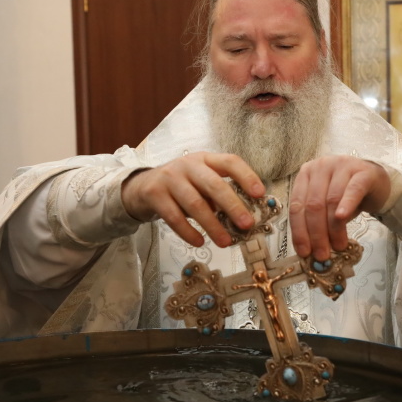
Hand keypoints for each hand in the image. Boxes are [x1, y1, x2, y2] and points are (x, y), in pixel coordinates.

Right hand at [121, 152, 263, 247]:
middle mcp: (188, 165)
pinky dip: (188, 232)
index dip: (247, 176)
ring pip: (195, 203)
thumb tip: (244, 217)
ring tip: (225, 242)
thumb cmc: (181, 187)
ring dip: (212, 225)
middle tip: (247, 224)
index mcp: (206, 159)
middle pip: (214, 184)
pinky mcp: (154, 194)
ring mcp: (169, 178)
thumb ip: (219, 195)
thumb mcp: (200, 183)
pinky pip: (174, 216)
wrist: (141, 187)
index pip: (230, 162)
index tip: (260, 194)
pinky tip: (199, 242)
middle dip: (233, 205)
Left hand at [289, 156, 389, 260]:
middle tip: (322, 254)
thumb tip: (310, 250)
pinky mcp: (361, 171)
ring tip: (338, 246)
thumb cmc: (346, 196)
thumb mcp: (327, 207)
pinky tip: (342, 218)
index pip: (297, 205)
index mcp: (305, 174)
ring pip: (331, 200)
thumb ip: (316, 221)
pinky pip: (352, 190)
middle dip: (317, 234)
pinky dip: (346, 205)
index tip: (304, 252)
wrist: (375, 182)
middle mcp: (320, 166)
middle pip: (313, 204)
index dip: (299, 231)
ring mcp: (341, 166)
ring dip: (333, 228)